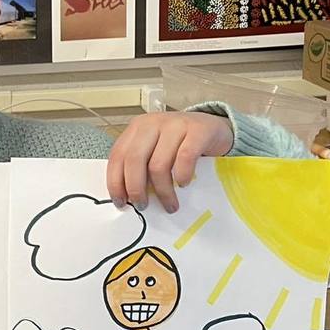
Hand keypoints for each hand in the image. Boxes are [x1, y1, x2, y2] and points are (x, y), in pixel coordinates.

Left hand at [107, 112, 233, 213]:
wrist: (213, 128)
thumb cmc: (180, 144)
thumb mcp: (155, 150)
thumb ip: (141, 166)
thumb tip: (129, 198)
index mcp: (137, 128)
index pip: (117, 156)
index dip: (115, 182)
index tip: (121, 202)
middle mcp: (152, 123)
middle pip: (134, 160)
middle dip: (136, 188)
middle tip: (143, 206)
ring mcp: (175, 124)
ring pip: (158, 164)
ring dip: (162, 190)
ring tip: (169, 204)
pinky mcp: (198, 130)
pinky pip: (185, 158)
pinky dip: (182, 176)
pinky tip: (184, 184)